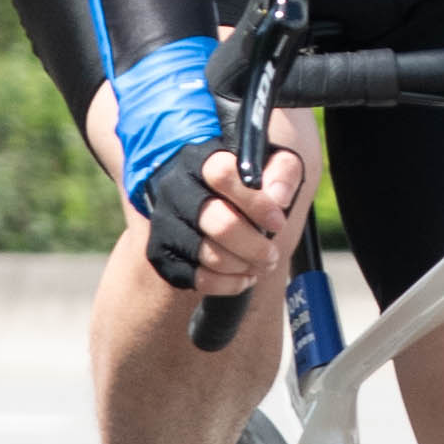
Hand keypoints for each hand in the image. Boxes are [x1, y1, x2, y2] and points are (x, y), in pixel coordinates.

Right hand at [172, 129, 311, 306]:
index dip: (256, 201)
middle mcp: (176, 188)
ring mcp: (165, 222)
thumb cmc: (248, 180)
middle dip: (255, 246)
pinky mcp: (161, 253)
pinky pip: (198, 279)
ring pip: (209, 255)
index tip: (278, 221)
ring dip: (244, 266)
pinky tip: (243, 277)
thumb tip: (278, 198)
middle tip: (273, 255)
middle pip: (219, 223)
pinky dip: (228, 284)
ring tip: (262, 265)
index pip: (222, 173)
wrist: (211, 201)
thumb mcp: (272, 162)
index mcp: (201, 159)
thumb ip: (282, 171)